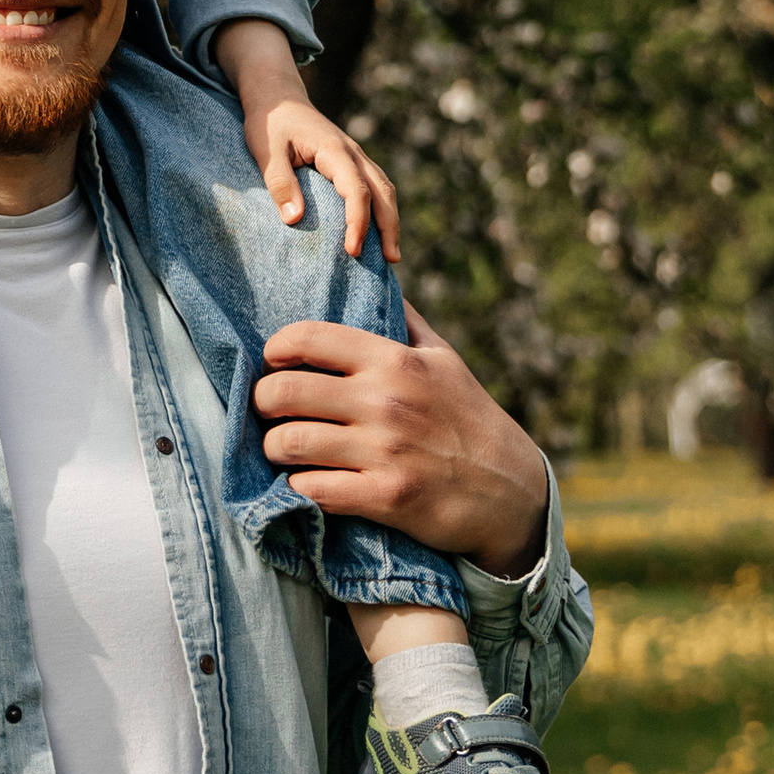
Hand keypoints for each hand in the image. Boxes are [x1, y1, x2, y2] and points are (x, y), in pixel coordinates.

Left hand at [216, 19, 401, 262]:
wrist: (277, 96)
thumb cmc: (268, 124)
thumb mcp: (266, 152)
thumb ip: (279, 183)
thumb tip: (295, 219)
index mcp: (334, 150)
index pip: (356, 191)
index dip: (358, 222)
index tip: (352, 250)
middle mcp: (352, 153)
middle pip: (383, 191)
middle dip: (389, 227)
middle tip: (390, 261)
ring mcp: (356, 155)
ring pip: (385, 188)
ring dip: (391, 220)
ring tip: (391, 255)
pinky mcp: (351, 160)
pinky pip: (375, 185)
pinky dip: (382, 209)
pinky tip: (378, 231)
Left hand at [252, 303, 547, 574]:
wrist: (510, 489)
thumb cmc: (469, 418)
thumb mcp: (445, 359)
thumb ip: (406, 322)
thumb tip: (376, 276)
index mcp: (395, 360)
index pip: (309, 338)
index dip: (276, 349)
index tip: (274, 362)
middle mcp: (385, 401)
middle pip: (283, 392)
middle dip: (263, 403)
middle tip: (269, 411)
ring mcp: (384, 451)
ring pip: (289, 444)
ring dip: (274, 449)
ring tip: (282, 449)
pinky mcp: (385, 497)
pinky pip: (312, 490)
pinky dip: (298, 488)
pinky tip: (306, 483)